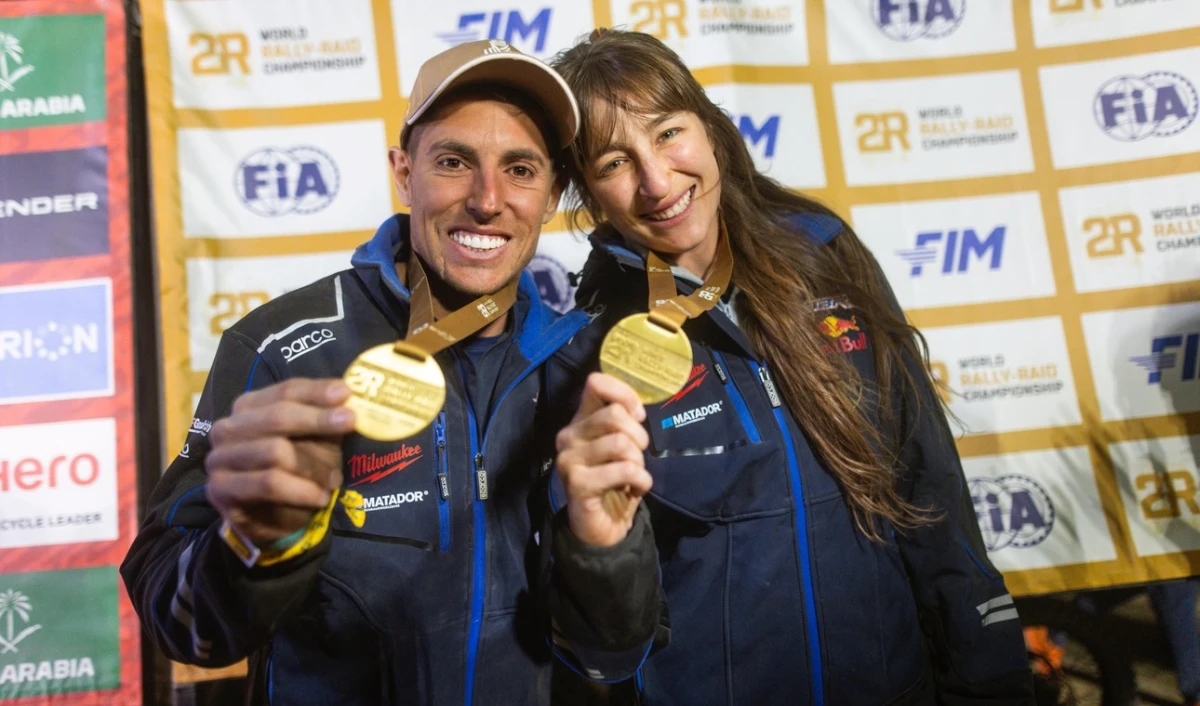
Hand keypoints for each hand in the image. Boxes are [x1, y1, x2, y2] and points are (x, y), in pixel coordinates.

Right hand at [205, 379, 357, 546]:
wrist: (269, 520)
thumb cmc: (295, 472)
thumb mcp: (314, 441)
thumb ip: (325, 420)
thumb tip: (349, 396)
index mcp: (248, 407)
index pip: (285, 391)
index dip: (316, 391)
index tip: (346, 393)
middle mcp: (228, 428)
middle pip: (277, 417)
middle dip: (317, 419)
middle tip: (349, 422)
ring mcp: (220, 458)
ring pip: (275, 451)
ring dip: (313, 466)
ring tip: (335, 480)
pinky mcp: (222, 489)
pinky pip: (269, 483)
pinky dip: (301, 491)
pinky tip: (320, 498)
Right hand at [555, 373, 652, 546]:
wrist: (602, 526)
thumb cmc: (614, 480)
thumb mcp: (621, 445)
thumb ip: (624, 422)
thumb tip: (636, 410)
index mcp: (580, 420)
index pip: (596, 382)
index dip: (625, 394)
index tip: (638, 417)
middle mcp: (569, 435)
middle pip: (615, 414)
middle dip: (638, 436)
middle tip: (637, 456)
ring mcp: (569, 459)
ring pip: (621, 443)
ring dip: (639, 462)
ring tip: (634, 475)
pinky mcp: (577, 483)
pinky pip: (623, 470)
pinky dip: (641, 480)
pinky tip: (636, 489)